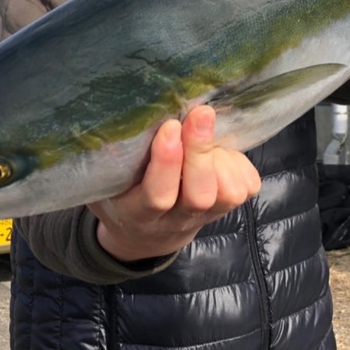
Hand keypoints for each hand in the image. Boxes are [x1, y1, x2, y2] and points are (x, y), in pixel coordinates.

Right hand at [87, 105, 261, 262]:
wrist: (147, 235)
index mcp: (138, 214)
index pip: (158, 195)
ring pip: (228, 193)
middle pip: (199, 195)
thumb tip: (112, 121)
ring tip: (207, 135)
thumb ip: (106, 161)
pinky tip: (221, 150)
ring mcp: (206, 217)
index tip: (169, 127)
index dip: (166, 163)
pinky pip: (247, 188)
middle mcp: (176, 219)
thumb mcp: (103, 184)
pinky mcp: (228, 209)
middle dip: (201, 152)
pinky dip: (239, 163)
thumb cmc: (120, 197)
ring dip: (222, 158)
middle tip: (200, 114)